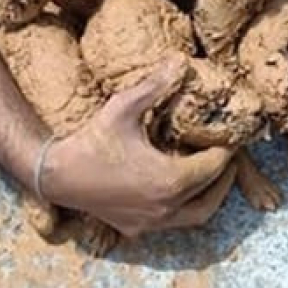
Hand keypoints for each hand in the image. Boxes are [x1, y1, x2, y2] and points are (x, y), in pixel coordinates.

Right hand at [40, 55, 236, 237]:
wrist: (55, 175)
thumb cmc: (90, 140)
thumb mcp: (123, 108)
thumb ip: (155, 85)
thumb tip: (181, 60)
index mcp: (168, 180)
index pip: (213, 167)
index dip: (226, 151)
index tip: (233, 137)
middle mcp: (164, 208)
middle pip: (211, 195)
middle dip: (224, 176)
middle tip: (229, 157)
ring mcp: (150, 223)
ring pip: (195, 216)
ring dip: (208, 196)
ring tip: (212, 174)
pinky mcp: (135, 228)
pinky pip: (173, 222)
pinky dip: (184, 207)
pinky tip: (180, 187)